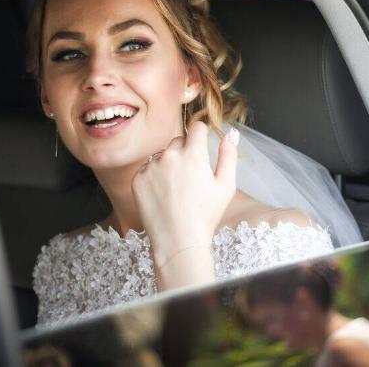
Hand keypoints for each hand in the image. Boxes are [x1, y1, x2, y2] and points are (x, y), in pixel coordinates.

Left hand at [132, 121, 239, 258]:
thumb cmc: (206, 216)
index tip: (201, 146)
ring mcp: (151, 167)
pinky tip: (163, 195)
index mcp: (193, 155)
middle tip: (191, 176)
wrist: (178, 241)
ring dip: (169, 163)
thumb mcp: (226, 186)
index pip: (196, 127)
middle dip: (185, 151)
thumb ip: (229, 155)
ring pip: (162, 154)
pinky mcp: (137, 180)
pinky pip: (147, 168)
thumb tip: (231, 133)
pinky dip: (154, 177)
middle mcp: (169, 156)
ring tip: (176, 189)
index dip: (201, 135)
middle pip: (178, 140)